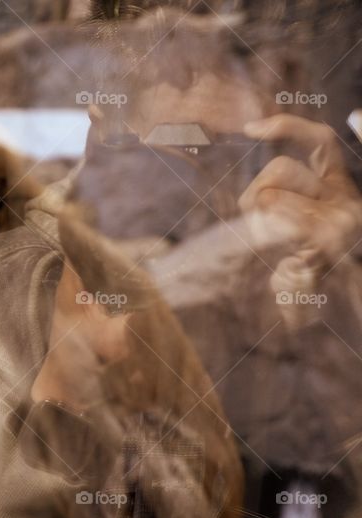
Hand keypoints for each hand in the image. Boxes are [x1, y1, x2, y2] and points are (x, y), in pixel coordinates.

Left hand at [239, 114, 361, 260]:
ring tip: (273, 251)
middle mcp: (346, 198)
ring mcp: (340, 220)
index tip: (250, 129)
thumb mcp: (290, 227)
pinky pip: (273, 224)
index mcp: (338, 187)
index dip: (287, 126)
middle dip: (255, 194)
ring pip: (269, 197)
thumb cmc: (304, 269)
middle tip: (260, 227)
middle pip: (279, 169)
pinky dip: (265, 240)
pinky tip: (281, 263)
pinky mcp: (325, 241)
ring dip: (256, 225)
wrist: (331, 312)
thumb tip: (257, 139)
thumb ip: (279, 192)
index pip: (319, 140)